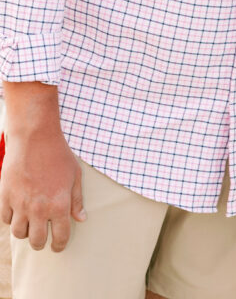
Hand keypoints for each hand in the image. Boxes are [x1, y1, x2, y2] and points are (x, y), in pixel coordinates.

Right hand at [0, 126, 85, 251]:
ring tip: (30, 224)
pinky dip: (12, 218)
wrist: (35, 137)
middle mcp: (39, 209)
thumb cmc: (58, 154)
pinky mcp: (6, 197)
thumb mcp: (75, 175)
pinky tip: (18, 210)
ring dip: (25, 232)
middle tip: (42, 238)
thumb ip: (77, 200)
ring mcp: (21, 204)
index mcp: (59, 205)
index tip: (58, 246)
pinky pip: (6, 218)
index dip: (60, 245)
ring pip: (19, 233)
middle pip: (36, 241)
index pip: (60, 237)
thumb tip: (80, 219)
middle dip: (41, 243)